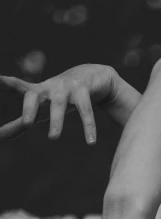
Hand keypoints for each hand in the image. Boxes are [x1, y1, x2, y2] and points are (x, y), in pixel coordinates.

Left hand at [0, 63, 116, 143]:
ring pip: (59, 105)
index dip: (6, 84)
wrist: (93, 76)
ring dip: (56, 121)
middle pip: (34, 97)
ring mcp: (66, 88)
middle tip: (26, 123)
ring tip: (52, 138)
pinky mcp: (83, 90)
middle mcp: (49, 88)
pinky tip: (91, 142)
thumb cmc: (61, 96)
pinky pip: (85, 110)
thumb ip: (19, 124)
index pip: (18, 88)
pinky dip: (88, 126)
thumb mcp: (41, 109)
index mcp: (37, 92)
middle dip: (29, 109)